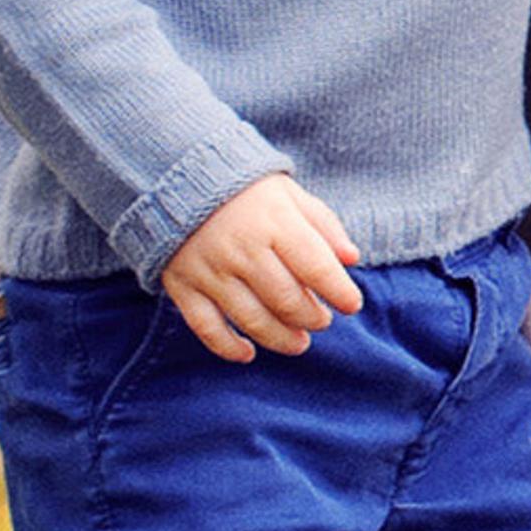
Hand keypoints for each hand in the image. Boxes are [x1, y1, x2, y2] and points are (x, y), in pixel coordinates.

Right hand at [160, 173, 364, 362]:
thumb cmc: (246, 190)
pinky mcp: (183, 285)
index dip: (339, 292)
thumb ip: (324, 226)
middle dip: (311, 317)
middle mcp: (242, 249)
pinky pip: (206, 327)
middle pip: (286, 299)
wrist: (177, 177)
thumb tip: (352, 259)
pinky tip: (248, 353)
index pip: (316, 267)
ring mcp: (210, 270)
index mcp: (275, 222)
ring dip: (281, 338)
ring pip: (252, 319)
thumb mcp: (291, 195)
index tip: (352, 305)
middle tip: (322, 321)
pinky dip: (227, 347)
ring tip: (299, 342)